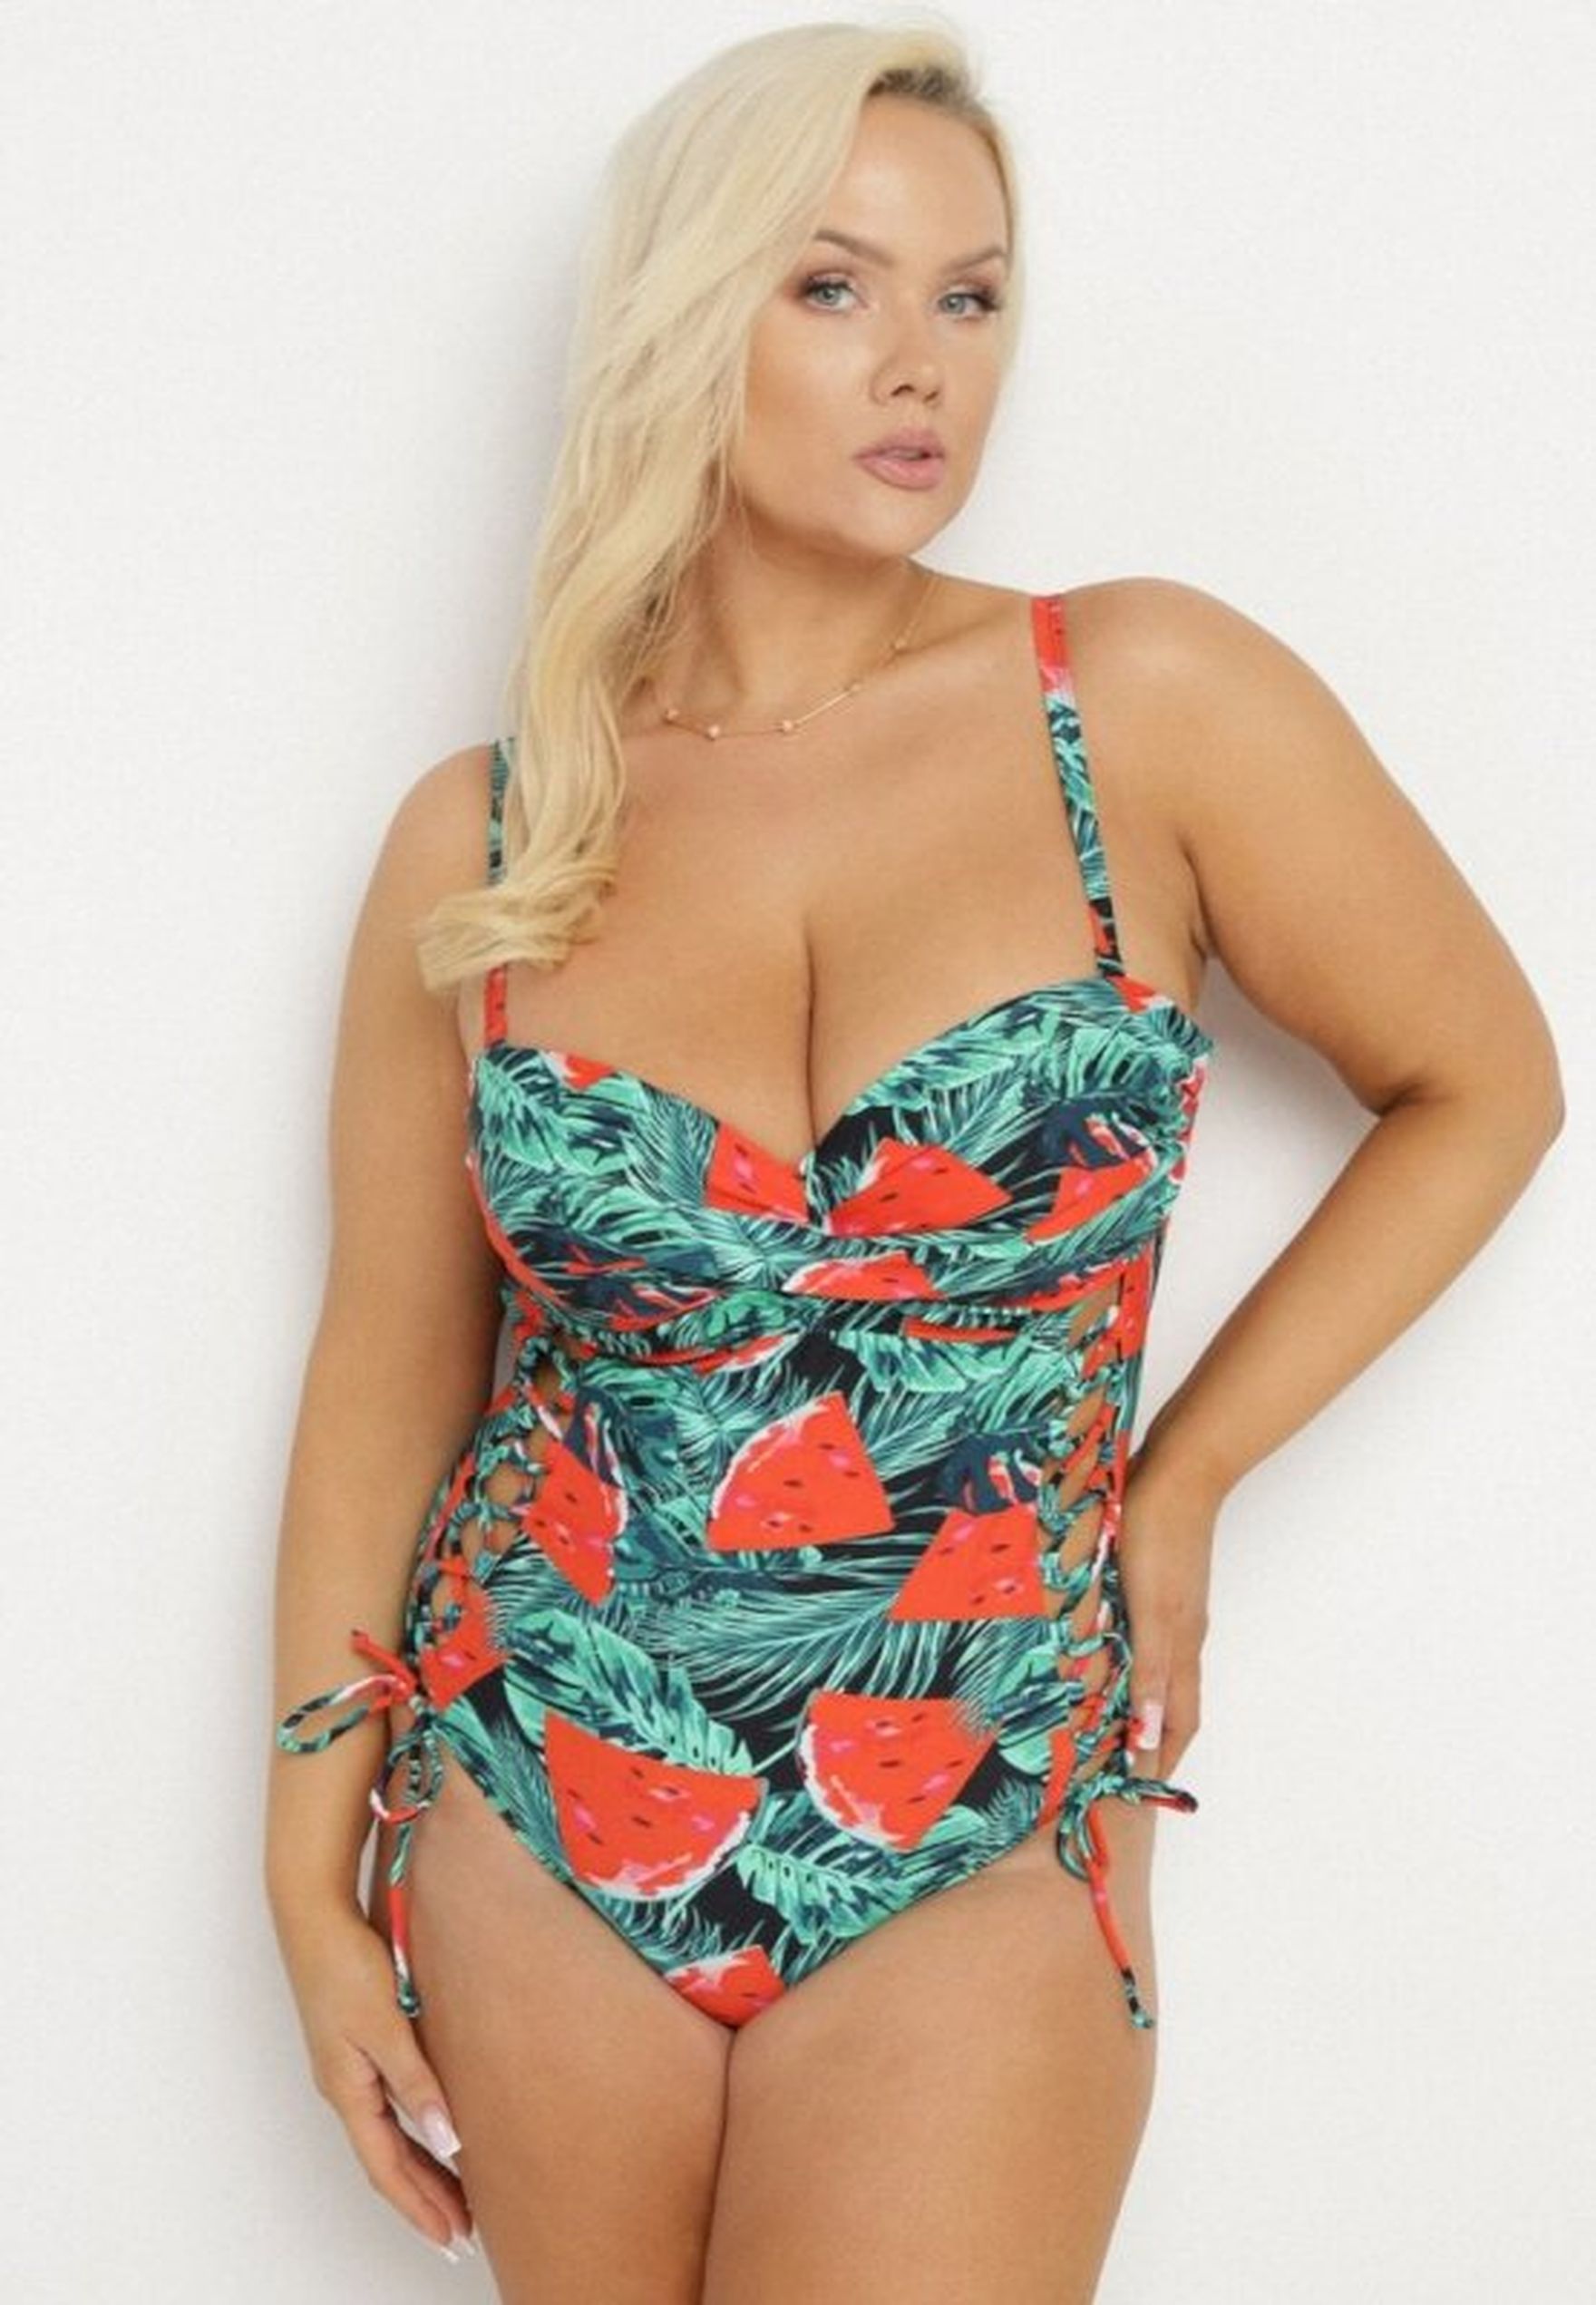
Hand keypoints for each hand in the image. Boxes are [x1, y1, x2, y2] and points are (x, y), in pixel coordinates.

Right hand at [274, 1901, 475, 2260]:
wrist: (313, 1915)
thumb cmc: (344, 1964)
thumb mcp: (385, 2025)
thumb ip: (415, 2081)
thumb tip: (445, 2138)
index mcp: (347, 2090)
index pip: (387, 2167)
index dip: (419, 2205)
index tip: (450, 2237)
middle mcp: (345, 2087)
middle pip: (387, 2160)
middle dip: (423, 2198)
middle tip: (462, 2231)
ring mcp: (348, 2068)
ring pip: (388, 2135)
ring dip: (421, 2168)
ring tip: (456, 2193)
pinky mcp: (356, 2044)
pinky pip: (387, 2106)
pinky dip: (413, 2130)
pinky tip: (434, 2129)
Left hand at [1115, 1445, 1220, 1782]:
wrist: (1180, 1470)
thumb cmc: (1161, 1536)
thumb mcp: (1151, 1610)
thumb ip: (1149, 1671)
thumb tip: (1146, 1736)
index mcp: (1180, 1647)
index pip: (1175, 1723)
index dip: (1158, 1761)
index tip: (1135, 1794)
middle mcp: (1180, 1634)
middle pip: (1168, 1703)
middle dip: (1146, 1740)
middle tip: (1112, 1767)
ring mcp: (1171, 1606)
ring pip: (1156, 1670)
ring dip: (1135, 1701)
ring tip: (1103, 1721)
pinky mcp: (1156, 1579)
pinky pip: (1145, 1636)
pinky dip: (1127, 1660)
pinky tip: (1104, 1653)